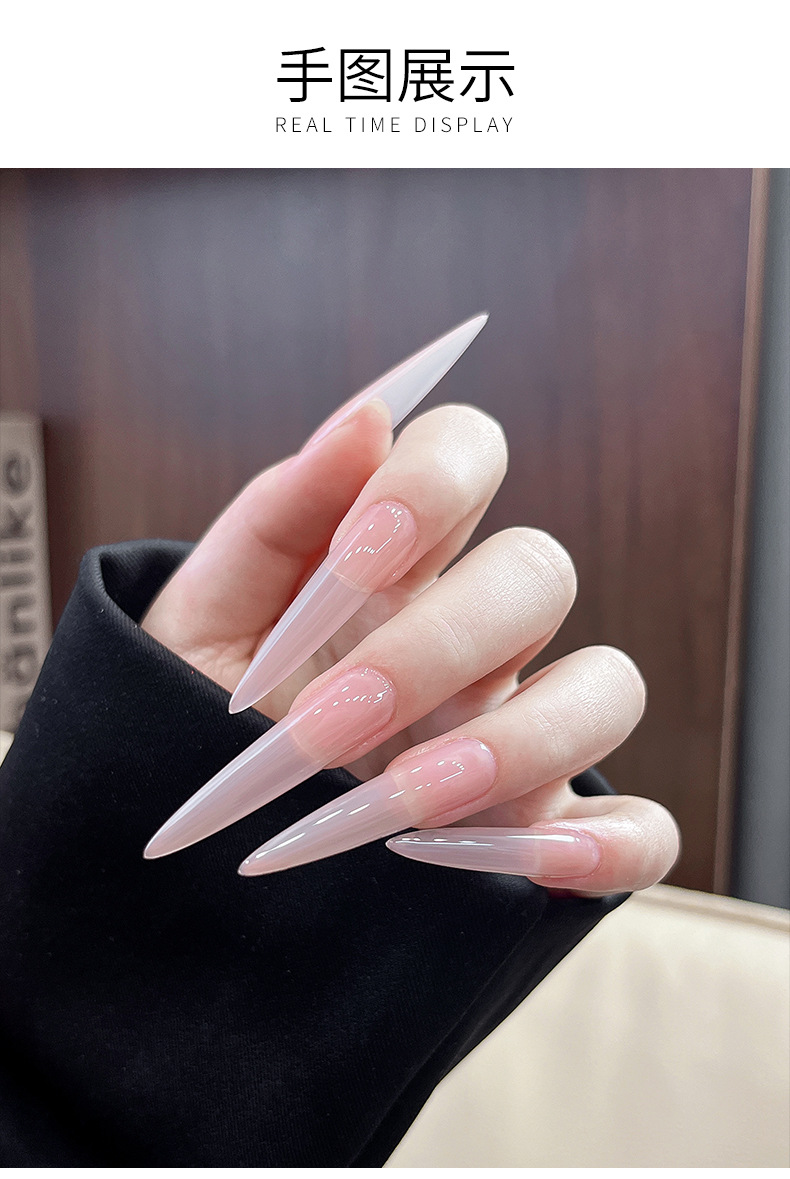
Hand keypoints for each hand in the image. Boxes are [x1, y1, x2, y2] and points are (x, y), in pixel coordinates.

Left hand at [142, 399, 679, 893]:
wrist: (199, 853)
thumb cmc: (198, 721)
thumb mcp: (208, 619)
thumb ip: (278, 515)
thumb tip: (367, 416)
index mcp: (396, 565)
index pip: (469, 454)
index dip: (435, 482)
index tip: (359, 552)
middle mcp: (475, 636)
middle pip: (538, 573)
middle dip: (438, 646)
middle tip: (326, 722)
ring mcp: (524, 733)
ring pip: (608, 687)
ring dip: (514, 744)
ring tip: (396, 802)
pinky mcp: (549, 836)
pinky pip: (641, 832)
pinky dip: (602, 850)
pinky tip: (508, 863)